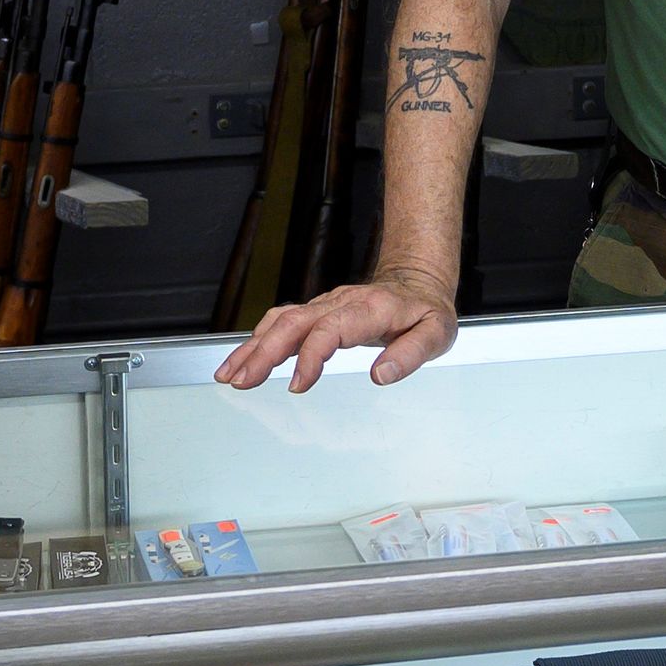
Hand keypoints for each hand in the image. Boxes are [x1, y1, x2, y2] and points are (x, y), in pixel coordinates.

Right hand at [212, 273, 458, 393]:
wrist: (418, 281)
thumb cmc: (426, 312)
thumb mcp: (436, 334)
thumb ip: (411, 354)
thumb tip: (381, 375)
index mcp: (370, 309)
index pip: (331, 328)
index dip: (311, 355)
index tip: (298, 385)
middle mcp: (340, 303)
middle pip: (294, 322)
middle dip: (264, 352)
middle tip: (241, 382)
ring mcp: (325, 305)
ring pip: (280, 320)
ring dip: (252, 347)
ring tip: (228, 375)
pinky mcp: (315, 311)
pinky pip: (280, 321)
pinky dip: (257, 340)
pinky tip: (240, 360)